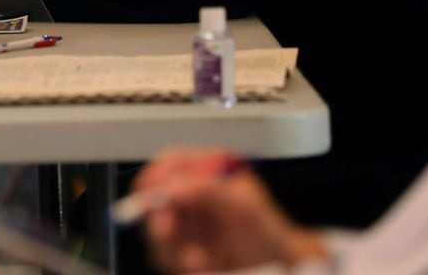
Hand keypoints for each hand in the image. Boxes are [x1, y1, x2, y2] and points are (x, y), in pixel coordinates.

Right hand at [138, 150, 326, 272]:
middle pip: (156, 196)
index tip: (150, 193)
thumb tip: (173, 186)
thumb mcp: (244, 209)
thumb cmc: (267, 236)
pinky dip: (178, 262)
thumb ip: (208, 192)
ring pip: (156, 228)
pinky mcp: (181, 248)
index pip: (172, 162)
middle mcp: (193, 193)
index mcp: (209, 172)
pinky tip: (203, 265)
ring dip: (172, 246)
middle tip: (168, 231)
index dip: (157, 176)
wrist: (277, 270)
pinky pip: (164, 254)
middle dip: (160, 216)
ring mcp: (186, 222)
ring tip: (200, 259)